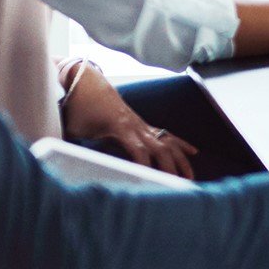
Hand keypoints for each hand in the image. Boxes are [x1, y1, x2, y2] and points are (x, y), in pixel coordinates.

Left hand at [61, 61, 194, 176]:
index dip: (146, 166)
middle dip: (171, 167)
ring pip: (168, 141)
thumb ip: (78, 148)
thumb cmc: (79, 108)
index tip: (151, 181)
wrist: (86, 82)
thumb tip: (75, 167)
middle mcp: (136, 125)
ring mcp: (142, 124)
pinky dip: (181, 143)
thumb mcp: (75, 130)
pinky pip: (167, 134)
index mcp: (120, 127)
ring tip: (190, 176)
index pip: (139, 150)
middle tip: (178, 186)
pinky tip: (193, 152)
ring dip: (181, 159)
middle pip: (161, 148)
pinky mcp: (143, 124)